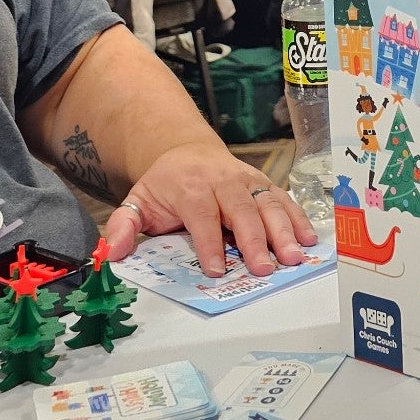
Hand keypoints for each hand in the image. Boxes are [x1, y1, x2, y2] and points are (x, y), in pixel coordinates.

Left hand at [100, 139, 318, 277]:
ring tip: (294, 256)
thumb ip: (123, 226)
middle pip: (241, 209)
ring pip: (268, 202)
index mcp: (190, 187)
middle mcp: (223, 180)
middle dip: (254, 240)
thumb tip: (110, 253)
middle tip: (264, 269)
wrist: (186, 150)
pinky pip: (283, 198)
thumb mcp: (137, 200)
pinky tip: (309, 239)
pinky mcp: (263, 183)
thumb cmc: (165, 185)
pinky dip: (298, 217)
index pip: (202, 216)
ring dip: (284, 229)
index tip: (218, 270)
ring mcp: (247, 180)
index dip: (210, 243)